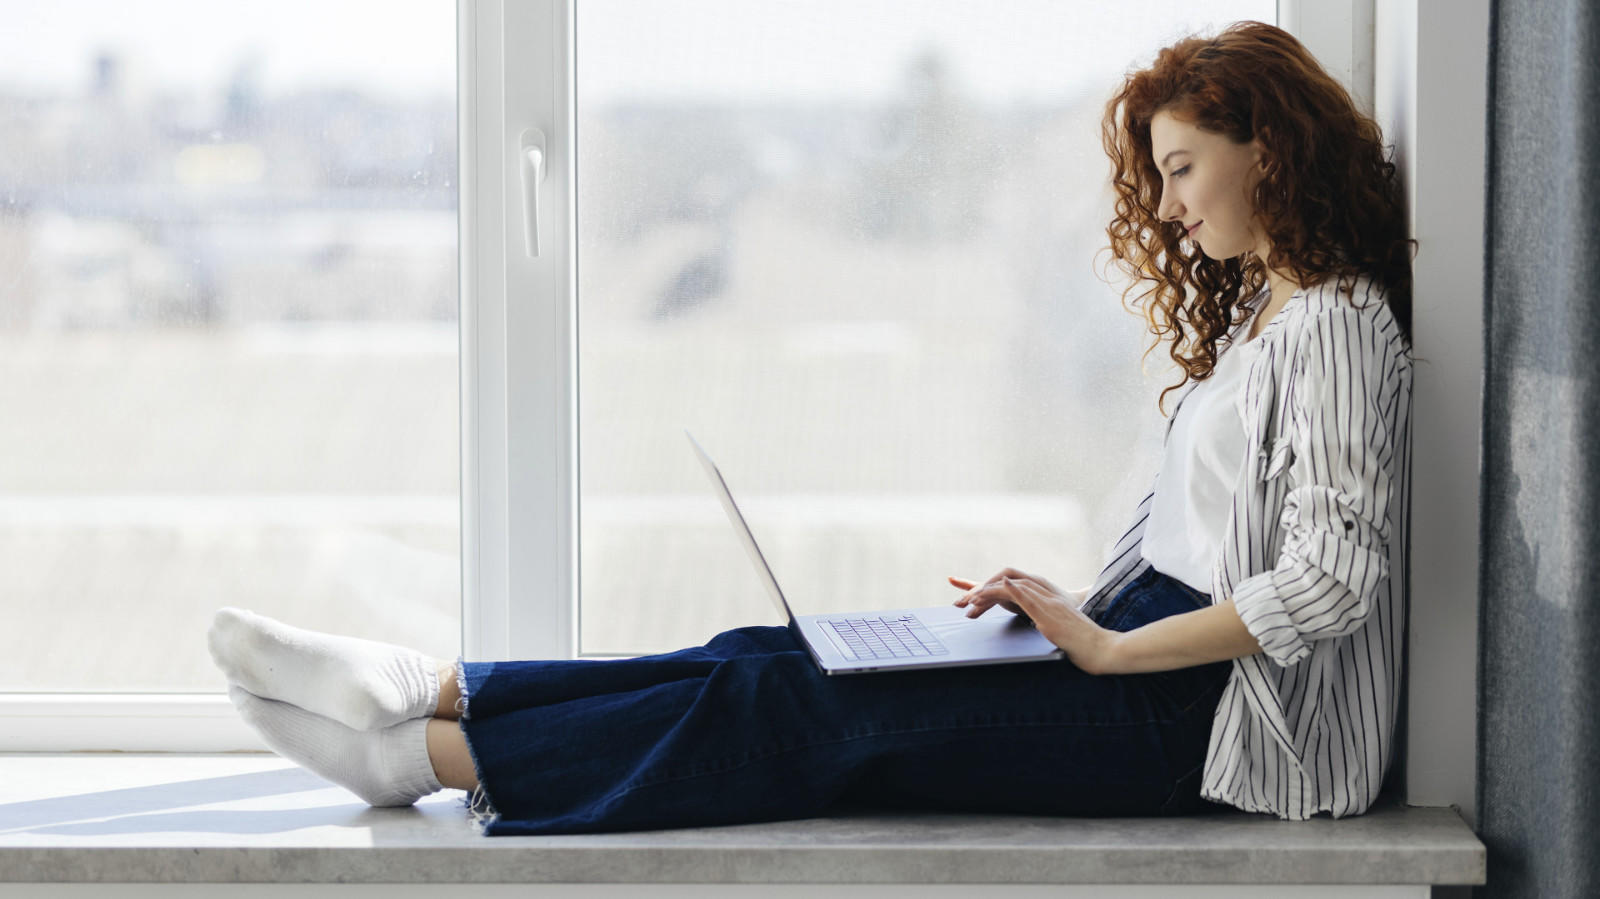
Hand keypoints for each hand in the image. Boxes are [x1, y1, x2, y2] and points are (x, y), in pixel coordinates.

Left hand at [948, 568, 1118, 674]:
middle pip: (1011, 586)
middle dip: (984, 591)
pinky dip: (1011, 591)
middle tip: (962, 601)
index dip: (995, 591)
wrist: (1104, 651)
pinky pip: (1027, 598)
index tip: (974, 599)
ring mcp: (1049, 606)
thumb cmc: (1085, 648)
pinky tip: (998, 586)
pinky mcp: (1049, 616)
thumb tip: (1037, 633)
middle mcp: (1048, 600)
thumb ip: (1048, 629)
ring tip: (968, 601)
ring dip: (989, 592)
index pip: (1017, 590)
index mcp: (1049, 605)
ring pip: (1015, 589)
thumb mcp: (1061, 636)